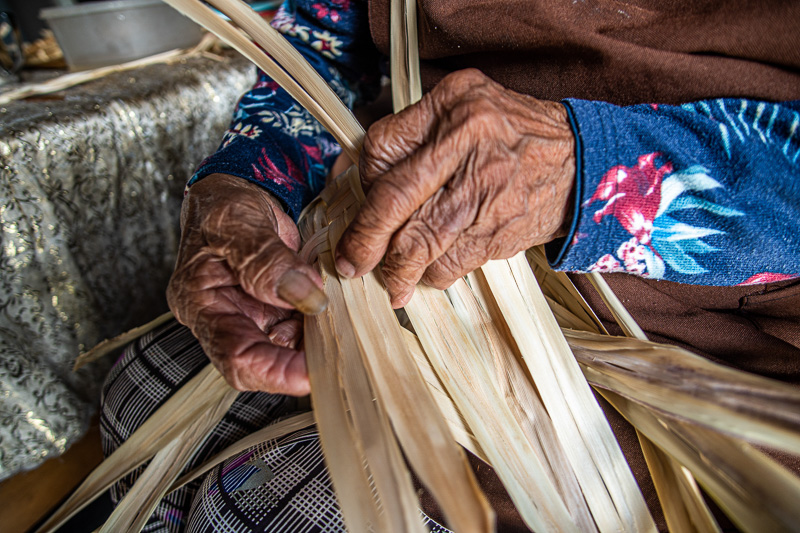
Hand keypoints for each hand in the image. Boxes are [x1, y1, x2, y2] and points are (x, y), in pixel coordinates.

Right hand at [167, 174, 326, 394]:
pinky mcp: (277, 307)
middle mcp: (226, 318)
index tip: (311, 372)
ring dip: (318, 341)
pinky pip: (303, 326)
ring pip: (289, 348)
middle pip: (265, 362)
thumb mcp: (238, 224)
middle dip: (302, 362)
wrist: (239, 192)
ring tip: (341, 323)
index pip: (235, 357)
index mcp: (200, 304)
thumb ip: (266, 261)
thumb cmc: (223, 205)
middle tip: (339, 353)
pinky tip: (338, 311)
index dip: (274, 373)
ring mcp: (254, 315)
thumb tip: (305, 295)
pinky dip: (323, 322)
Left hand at [334, 69, 575, 307]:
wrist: (582, 161)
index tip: (362, 206)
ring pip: (420, 244)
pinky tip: (428, 274)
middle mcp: (467, 150)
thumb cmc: (513, 132)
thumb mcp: (464, 102)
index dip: (364, 185)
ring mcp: (485, 196)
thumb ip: (413, 130)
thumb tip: (358, 177)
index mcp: (453, 111)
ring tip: (389, 284)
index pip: (383, 152)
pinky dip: (432, 276)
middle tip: (350, 266)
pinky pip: (450, 266)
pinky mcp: (498, 234)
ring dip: (396, 271)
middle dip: (365, 243)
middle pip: (395, 204)